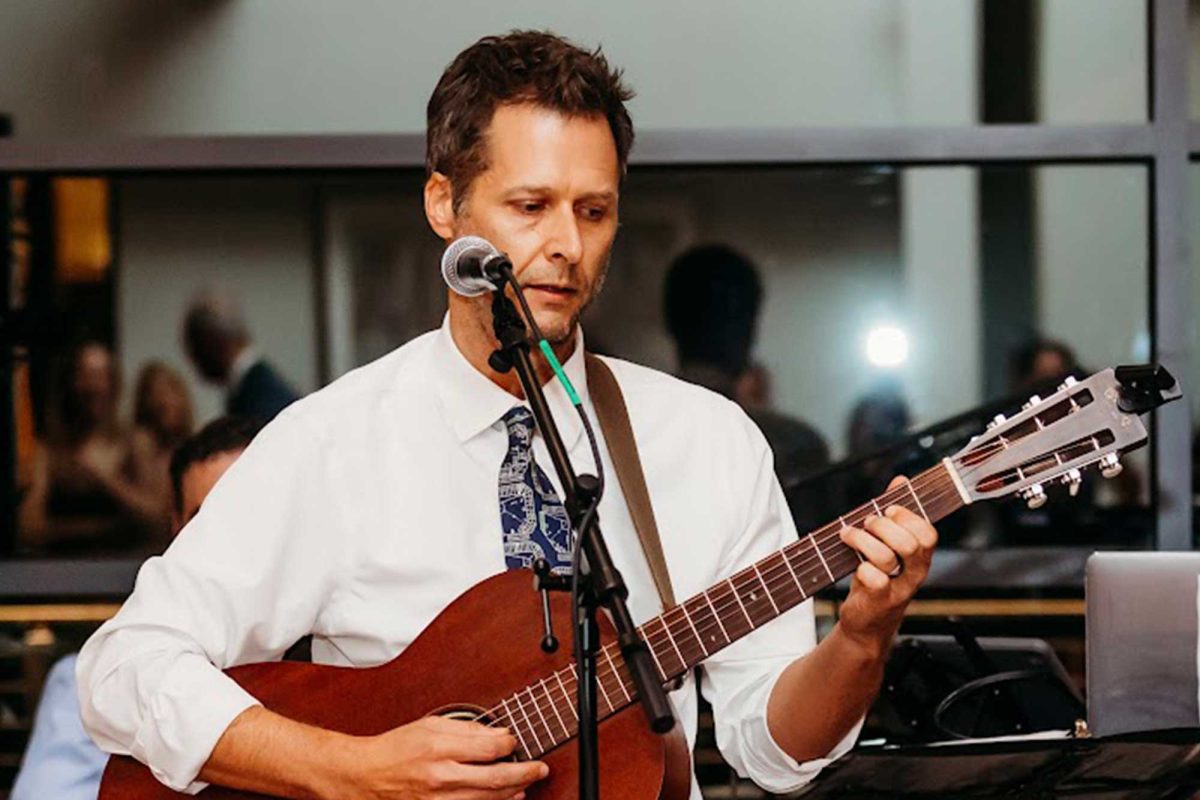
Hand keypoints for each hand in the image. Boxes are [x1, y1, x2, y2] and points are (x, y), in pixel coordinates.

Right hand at [343, 716, 549, 799]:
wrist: (365, 776)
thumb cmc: (395, 748)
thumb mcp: (430, 725)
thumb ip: (466, 728)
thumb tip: (498, 732)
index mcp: (439, 748)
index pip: (490, 747)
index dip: (510, 743)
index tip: (514, 740)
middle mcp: (441, 777)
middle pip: (496, 778)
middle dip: (524, 772)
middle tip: (540, 767)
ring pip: (488, 799)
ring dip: (514, 791)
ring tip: (528, 782)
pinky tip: (507, 798)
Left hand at [835, 476, 937, 652]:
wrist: (867, 622)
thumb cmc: (877, 579)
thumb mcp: (888, 545)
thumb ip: (895, 514)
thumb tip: (901, 480)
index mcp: (920, 557)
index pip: (928, 533)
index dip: (908, 516)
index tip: (889, 509)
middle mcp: (914, 573)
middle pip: (910, 543)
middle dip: (883, 526)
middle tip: (867, 523)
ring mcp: (899, 588)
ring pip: (887, 558)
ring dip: (863, 541)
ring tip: (849, 535)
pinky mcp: (879, 601)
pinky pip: (874, 579)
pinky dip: (861, 567)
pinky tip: (854, 565)